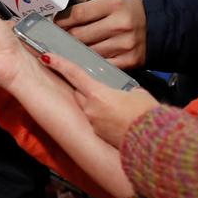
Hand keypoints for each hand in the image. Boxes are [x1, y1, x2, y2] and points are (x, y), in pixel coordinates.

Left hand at [38, 51, 159, 147]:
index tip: (46, 56)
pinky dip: (103, 118)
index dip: (59, 63)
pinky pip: (95, 122)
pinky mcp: (98, 135)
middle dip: (86, 90)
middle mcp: (90, 109)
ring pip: (87, 108)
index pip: (74, 74)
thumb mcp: (137, 93)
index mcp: (97, 94)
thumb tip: (124, 93)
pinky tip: (118, 121)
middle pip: (79, 93)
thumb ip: (124, 90)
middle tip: (103, 91)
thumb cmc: (145, 115)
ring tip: (119, 109)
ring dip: (97, 106)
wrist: (151, 141)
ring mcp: (93, 123)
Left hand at [56, 0, 146, 68]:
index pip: (77, 14)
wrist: (154, 22)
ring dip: (76, 49)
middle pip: (79, 36)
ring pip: (86, 52)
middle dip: (65, 35)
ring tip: (74, 43)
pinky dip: (90, 62)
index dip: (62, 19)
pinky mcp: (129, 60)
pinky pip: (99, 65)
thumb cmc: (121, 2)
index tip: (57, 21)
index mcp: (114, 2)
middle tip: (61, 33)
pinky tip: (86, 55)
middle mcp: (121, 23)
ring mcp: (126, 44)